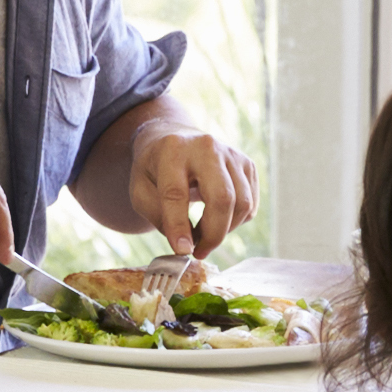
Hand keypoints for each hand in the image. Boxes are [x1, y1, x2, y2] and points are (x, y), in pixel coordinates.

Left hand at [125, 117, 256, 257]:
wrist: (176, 139)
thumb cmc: (156, 170)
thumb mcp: (140, 190)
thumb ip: (157, 215)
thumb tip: (185, 244)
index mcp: (173, 151)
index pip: (176, 193)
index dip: (178, 226)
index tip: (181, 251)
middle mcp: (207, 147)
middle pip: (222, 198)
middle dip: (213, 234)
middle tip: (199, 252)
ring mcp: (232, 154)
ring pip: (242, 204)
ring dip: (224, 230)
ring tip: (204, 236)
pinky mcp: (248, 165)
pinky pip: (250, 205)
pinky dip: (236, 222)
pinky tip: (217, 220)